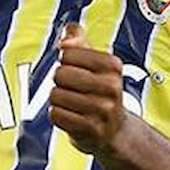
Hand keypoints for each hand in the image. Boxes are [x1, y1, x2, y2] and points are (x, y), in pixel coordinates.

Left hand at [50, 22, 128, 155]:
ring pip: (55, 95)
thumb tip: (64, 42)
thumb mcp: (93, 60)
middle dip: (59, 82)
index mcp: (112, 65)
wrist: (114, 130)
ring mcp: (103, 109)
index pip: (67, 53)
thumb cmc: (99, 90)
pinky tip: (71, 116)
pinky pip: (56, 115)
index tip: (77, 70)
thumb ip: (77, 39)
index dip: (65, 62)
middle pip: (60, 74)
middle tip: (73, 89)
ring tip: (73, 104)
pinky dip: (58, 115)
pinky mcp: (91, 129)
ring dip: (58, 100)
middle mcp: (111, 86)